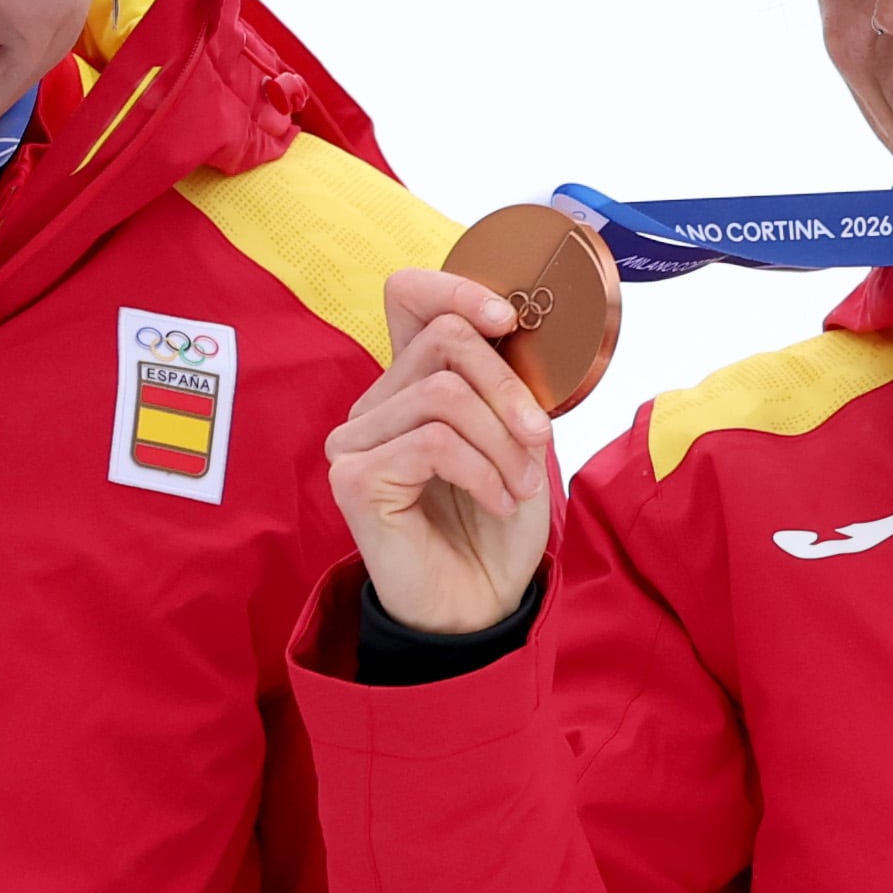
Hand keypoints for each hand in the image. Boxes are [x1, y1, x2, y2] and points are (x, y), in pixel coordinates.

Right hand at [323, 268, 553, 634]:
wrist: (481, 604)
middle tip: (538, 440)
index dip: (456, 288)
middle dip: (507, 386)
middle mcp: (375, 406)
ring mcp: (356, 442)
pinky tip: (497, 501)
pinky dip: (481, 470)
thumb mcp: (517, 437)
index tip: (509, 322)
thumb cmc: (497, 524)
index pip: (409, 296)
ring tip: (519, 485)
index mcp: (410, 384)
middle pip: (444, 341)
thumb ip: (506, 380)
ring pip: (443, 393)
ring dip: (501, 440)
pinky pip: (432, 442)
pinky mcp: (354, 479)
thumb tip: (513, 324)